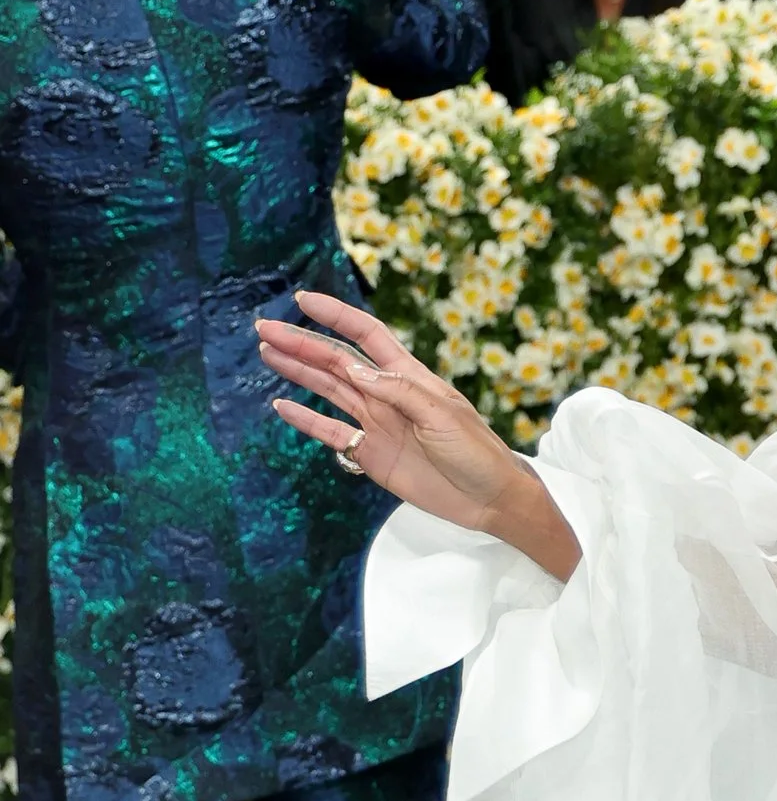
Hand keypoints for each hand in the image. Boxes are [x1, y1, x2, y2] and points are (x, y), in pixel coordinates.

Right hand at [257, 290, 581, 579]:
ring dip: (298, 371)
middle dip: (302, 343)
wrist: (489, 499)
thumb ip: (398, 391)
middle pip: (338, 360)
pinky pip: (331, 432)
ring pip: (329, 390)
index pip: (367, 336)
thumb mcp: (443, 415)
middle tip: (264, 328)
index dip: (337, 316)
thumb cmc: (477, 452)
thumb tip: (354, 368)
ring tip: (267, 353)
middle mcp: (387, 395)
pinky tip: (282, 404)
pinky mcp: (370, 454)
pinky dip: (306, 420)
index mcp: (409, 377)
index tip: (305, 300)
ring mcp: (376, 423)